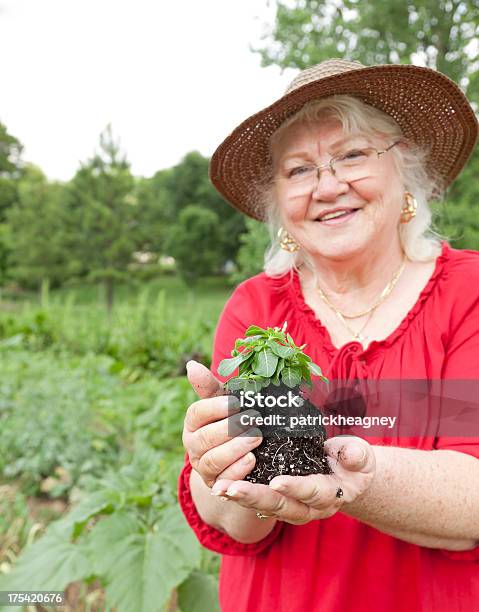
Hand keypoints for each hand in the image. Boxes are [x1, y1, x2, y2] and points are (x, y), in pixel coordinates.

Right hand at [182, 360, 262, 487]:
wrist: (240, 457)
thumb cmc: (233, 421)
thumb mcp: (225, 403)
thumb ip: (210, 387)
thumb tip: (191, 365)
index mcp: (194, 422)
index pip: (197, 413)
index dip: (216, 408)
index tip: (237, 403)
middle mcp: (193, 445)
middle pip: (205, 438)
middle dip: (230, 429)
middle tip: (254, 419)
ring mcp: (203, 467)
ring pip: (212, 460)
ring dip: (235, 449)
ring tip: (256, 438)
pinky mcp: (216, 486)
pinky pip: (223, 482)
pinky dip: (237, 471)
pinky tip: (252, 460)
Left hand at [210, 436, 375, 524]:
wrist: (348, 477)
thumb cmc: (353, 462)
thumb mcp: (360, 455)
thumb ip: (356, 454)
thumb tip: (351, 453)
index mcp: (331, 494)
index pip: (313, 492)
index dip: (296, 487)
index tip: (277, 481)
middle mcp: (310, 508)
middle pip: (282, 506)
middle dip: (255, 497)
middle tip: (231, 488)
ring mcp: (293, 508)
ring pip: (266, 507)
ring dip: (242, 498)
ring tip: (219, 489)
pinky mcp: (280, 501)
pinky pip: (259, 502)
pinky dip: (240, 495)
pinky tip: (221, 488)